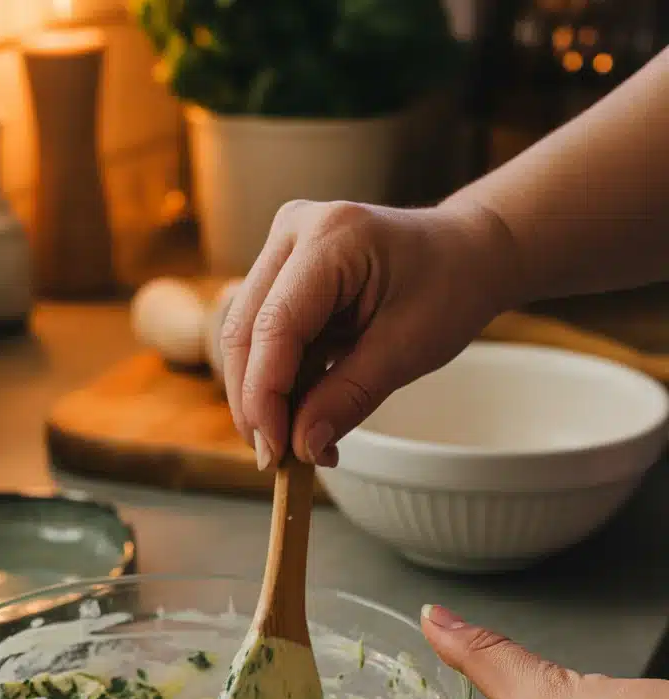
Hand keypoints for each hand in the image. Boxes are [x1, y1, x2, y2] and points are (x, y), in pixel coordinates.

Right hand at [219, 198, 519, 470]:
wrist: (464, 252)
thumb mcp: (408, 349)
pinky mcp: (280, 271)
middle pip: (245, 331)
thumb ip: (349, 397)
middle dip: (255, 401)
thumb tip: (301, 446)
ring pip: (244, 336)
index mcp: (333, 237)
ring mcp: (282, 247)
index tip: (275, 451)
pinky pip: (260, 334)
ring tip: (294, 439)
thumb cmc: (448, 288)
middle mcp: (295, 230)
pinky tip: (299, 410)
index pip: (275, 326)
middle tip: (277, 458)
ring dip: (261, 394)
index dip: (266, 395)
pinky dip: (274, 379)